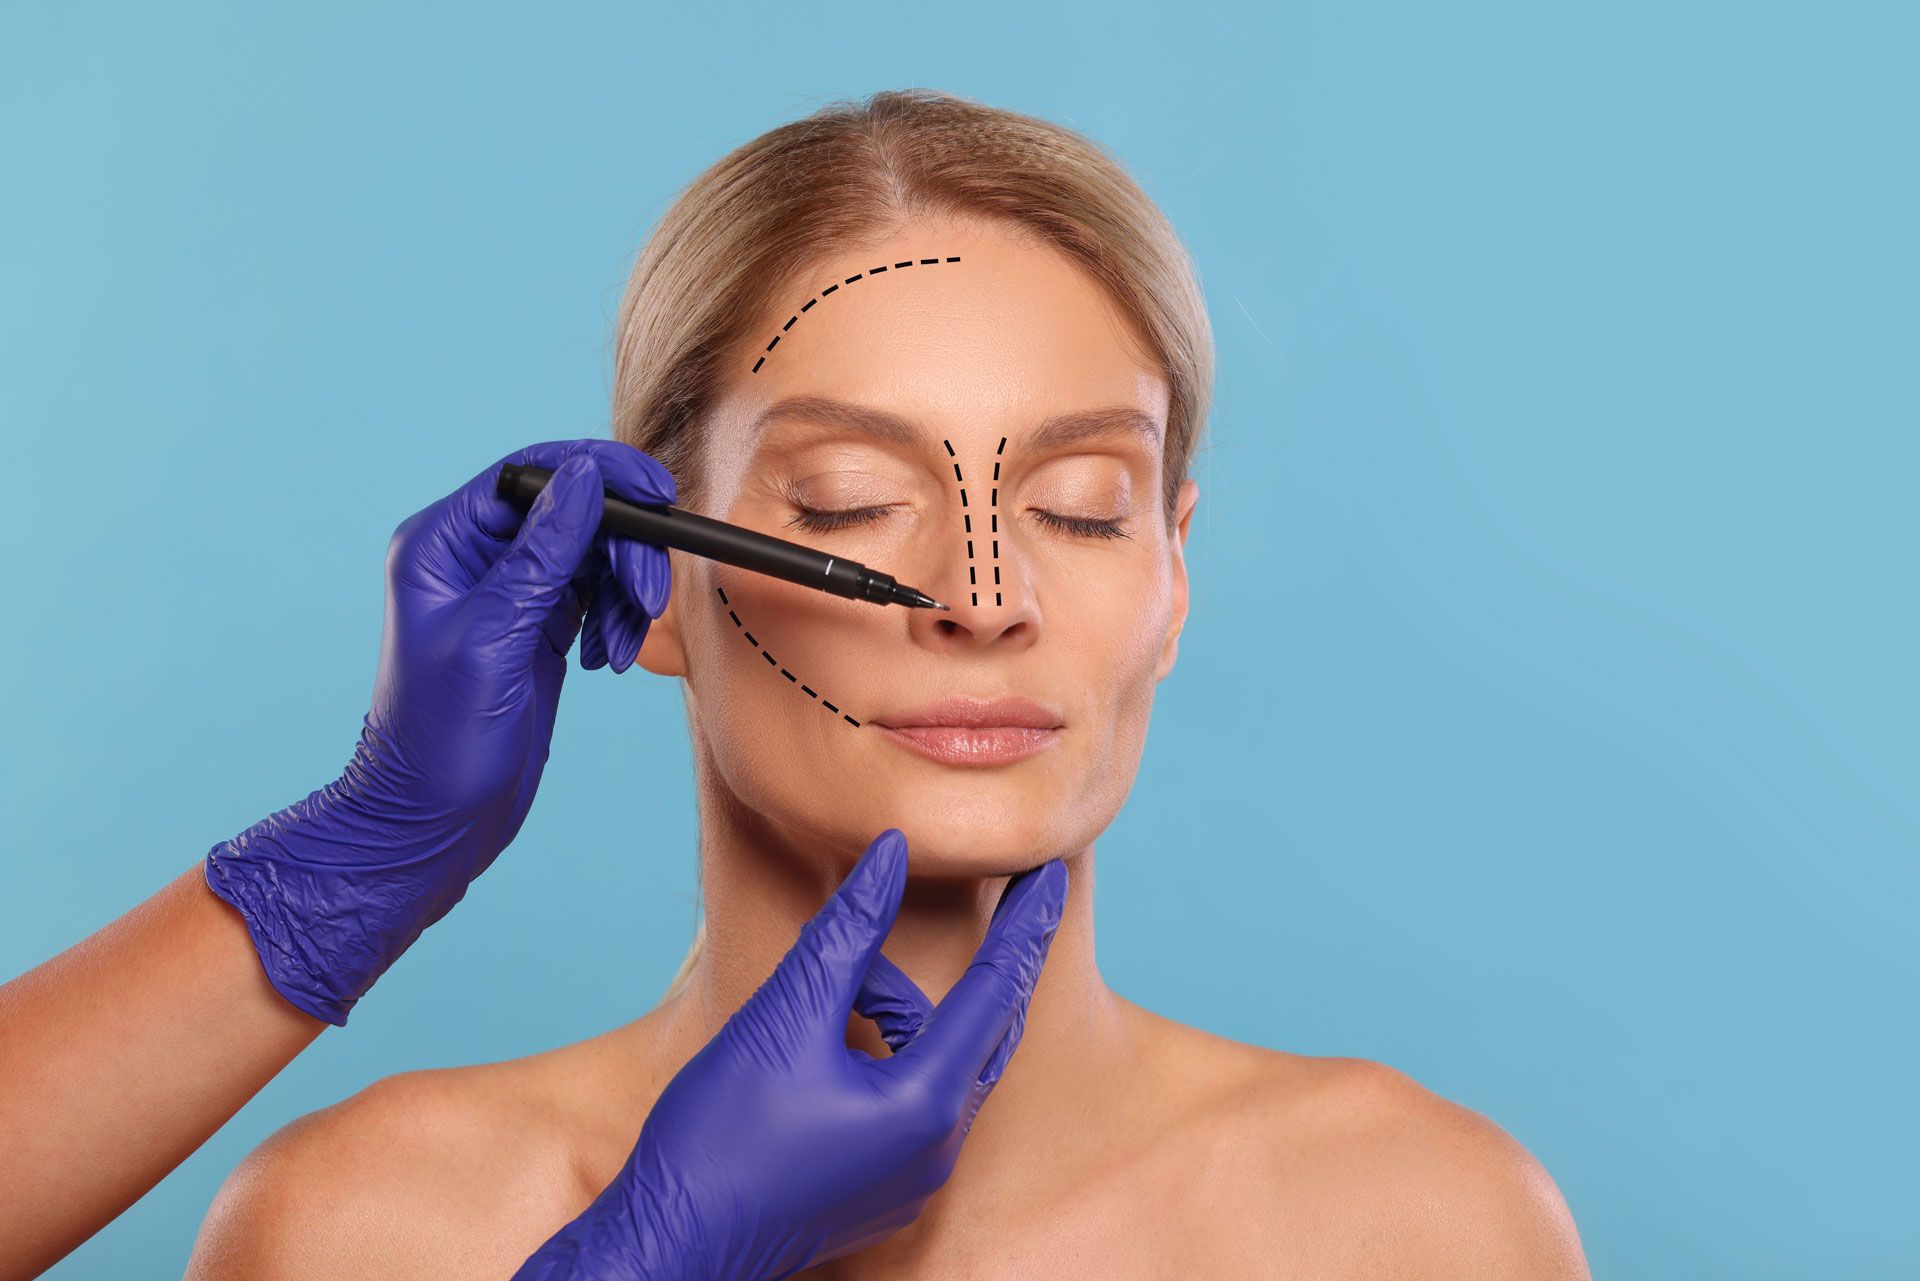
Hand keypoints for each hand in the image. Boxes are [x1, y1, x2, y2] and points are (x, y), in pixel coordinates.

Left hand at [205, 439, 674, 1024]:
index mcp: (442, 543)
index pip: (529, 474)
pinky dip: (617, 618)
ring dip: (624, 589)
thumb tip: (584, 475)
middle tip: (648, 596)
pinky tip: (609, 657)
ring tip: (624, 642)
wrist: (434, 820)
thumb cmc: (440, 738)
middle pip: (572, 510)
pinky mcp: (537, 626)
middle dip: (621, 547)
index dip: (597, 473)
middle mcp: (474, 557)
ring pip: (591, 552)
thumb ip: (542, 554)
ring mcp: (509, 591)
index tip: (655, 492)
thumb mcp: (495, 637)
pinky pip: (594, 594)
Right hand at [514, 829, 1068, 1280]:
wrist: (668, 1248)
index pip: (997, 991)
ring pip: (933, 1062)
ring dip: (892, 1013)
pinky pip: (908, 1100)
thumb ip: (848, 930)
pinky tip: (817, 1046)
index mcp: (928, 1106)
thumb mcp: (786, 1014)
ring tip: (815, 1002)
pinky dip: (880, 1054)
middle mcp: (938, 1150)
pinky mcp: (882, 1192)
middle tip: (1008, 893)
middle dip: (981, 964)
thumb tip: (891, 853)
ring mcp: (913, 1179)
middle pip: (979, 1029)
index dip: (1026, 923)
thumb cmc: (719, 1138)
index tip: (1054, 870)